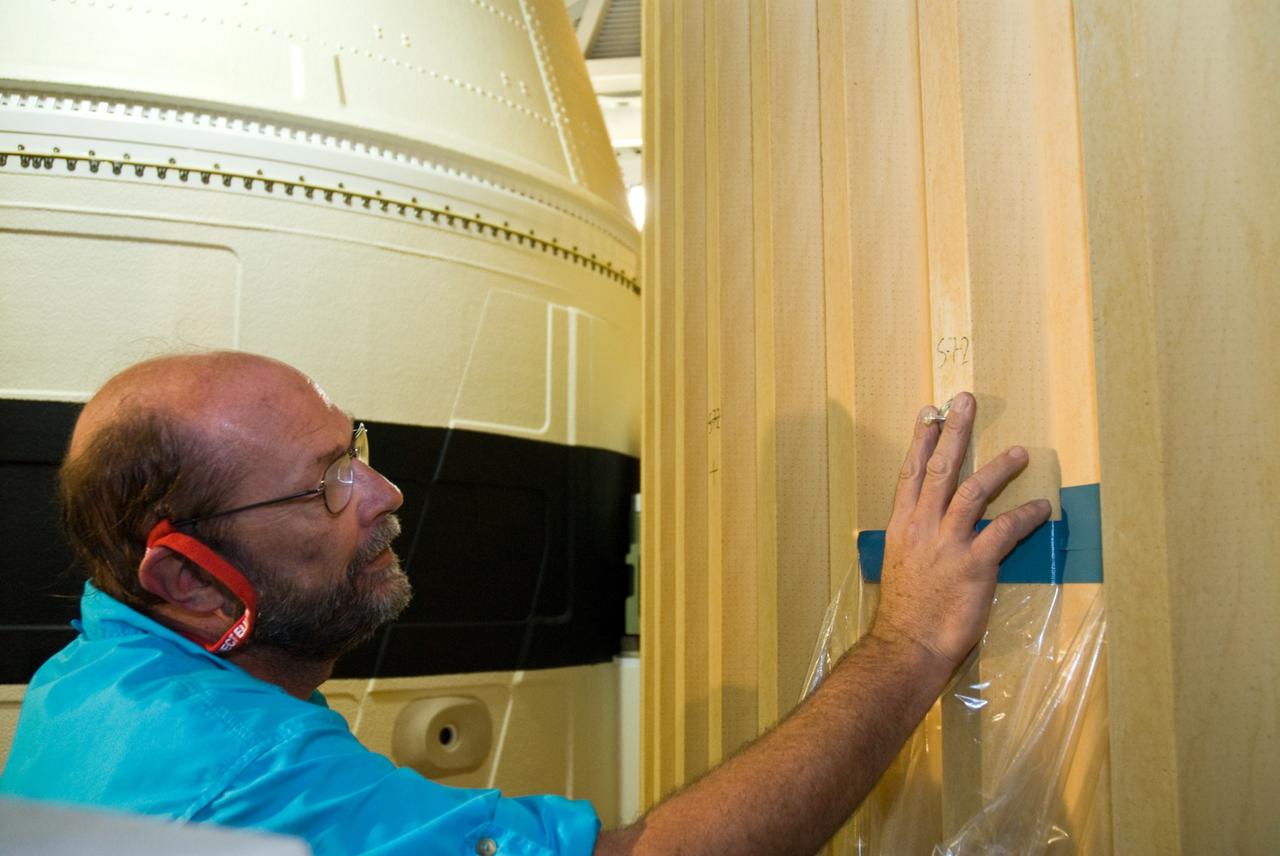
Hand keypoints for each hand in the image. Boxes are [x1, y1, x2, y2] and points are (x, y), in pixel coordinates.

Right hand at [871, 392, 1051, 669]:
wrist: (907, 646)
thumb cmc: (906, 613)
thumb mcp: (901, 567)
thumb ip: (917, 542)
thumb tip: (931, 531)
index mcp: (901, 527)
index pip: (910, 473)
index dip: (921, 441)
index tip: (930, 414)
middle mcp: (921, 527)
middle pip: (939, 468)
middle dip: (955, 432)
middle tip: (966, 401)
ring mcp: (947, 544)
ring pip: (972, 490)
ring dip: (997, 467)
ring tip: (1019, 452)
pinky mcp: (974, 565)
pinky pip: (1004, 530)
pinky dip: (1026, 517)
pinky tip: (1042, 508)